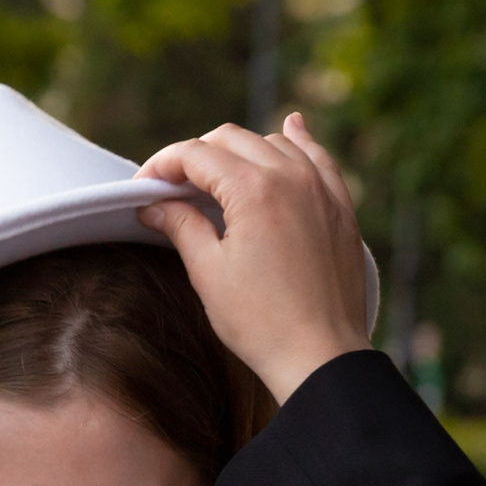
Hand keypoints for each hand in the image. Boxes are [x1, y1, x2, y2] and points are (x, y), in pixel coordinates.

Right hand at [136, 112, 372, 404]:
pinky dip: (297, 142)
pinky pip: (318, 157)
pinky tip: (290, 128)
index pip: (196, 155)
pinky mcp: (341, 207)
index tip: (144, 186)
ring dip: (241, 151)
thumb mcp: (209, 274)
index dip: (162, 165)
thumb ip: (181, 226)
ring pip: (273, 142)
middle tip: (174, 186)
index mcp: (253, 190)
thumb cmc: (262, 324)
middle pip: (232, 139)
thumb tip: (154, 205)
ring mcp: (321, 189)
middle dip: (197, 155)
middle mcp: (291, 177)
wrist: (321, 357)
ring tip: (220, 178)